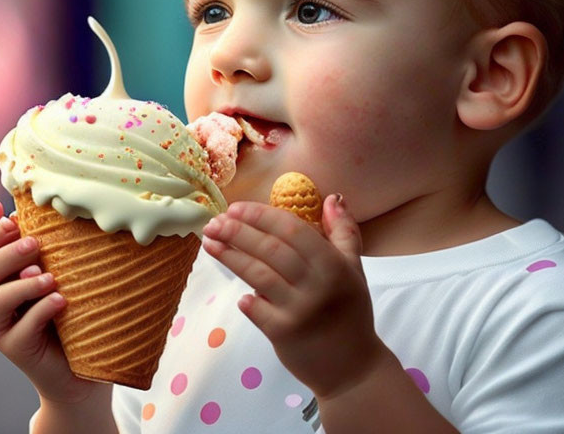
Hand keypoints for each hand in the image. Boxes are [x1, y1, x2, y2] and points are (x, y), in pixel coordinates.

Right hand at [0, 200, 103, 404]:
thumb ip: (37, 247)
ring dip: (21, 282)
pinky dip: (41, 309)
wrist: (76, 362)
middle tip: (31, 239)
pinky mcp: (16, 348)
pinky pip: (23, 326)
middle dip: (0, 249)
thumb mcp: (49, 269)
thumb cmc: (62, 306)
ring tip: (48, 274)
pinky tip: (61, 299)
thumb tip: (38, 209)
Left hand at [201, 195, 385, 398]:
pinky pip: (257, 310)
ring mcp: (299, 310)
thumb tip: (333, 197)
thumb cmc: (350, 312)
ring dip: (231, 257)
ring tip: (209, 243)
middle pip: (270, 249)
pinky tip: (238, 292)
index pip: (291, 229)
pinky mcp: (284, 335)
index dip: (260, 216)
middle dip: (237, 232)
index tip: (235, 208)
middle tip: (213, 223)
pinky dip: (247, 299)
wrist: (353, 366)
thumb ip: (344, 231)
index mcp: (332, 264)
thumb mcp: (353, 268)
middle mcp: (316, 284)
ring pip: (259, 275)